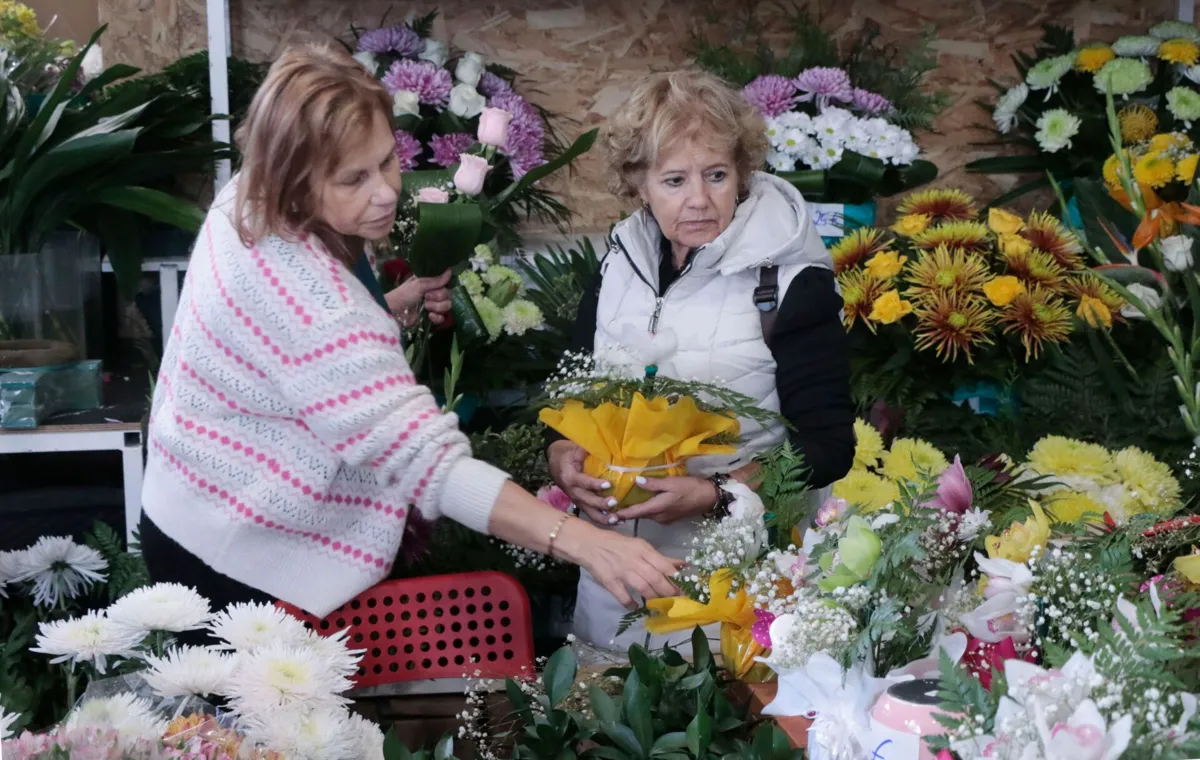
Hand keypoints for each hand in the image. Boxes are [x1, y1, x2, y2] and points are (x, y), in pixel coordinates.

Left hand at [385, 269, 452, 325]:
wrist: (395, 311)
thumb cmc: (405, 294)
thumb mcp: (419, 284)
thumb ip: (436, 280)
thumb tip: (450, 271)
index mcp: (431, 283)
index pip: (446, 284)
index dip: (443, 287)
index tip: (435, 288)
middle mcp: (434, 294)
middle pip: (448, 295)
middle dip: (438, 297)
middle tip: (426, 297)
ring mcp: (434, 306)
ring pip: (447, 306)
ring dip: (437, 306)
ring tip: (426, 306)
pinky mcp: (432, 318)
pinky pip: (443, 318)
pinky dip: (437, 318)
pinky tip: (429, 316)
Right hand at [548, 440, 617, 524]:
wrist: (555, 464)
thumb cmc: (567, 455)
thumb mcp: (573, 450)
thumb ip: (583, 449)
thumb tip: (597, 445)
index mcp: (569, 477)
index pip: (582, 482)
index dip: (594, 484)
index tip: (608, 484)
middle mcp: (572, 491)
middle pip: (586, 500)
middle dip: (600, 503)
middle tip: (615, 502)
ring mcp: (577, 500)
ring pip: (589, 512)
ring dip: (603, 517)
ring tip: (617, 519)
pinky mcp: (581, 505)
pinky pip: (592, 514)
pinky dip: (603, 519)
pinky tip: (617, 521)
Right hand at [553, 518, 682, 608]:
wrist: (590, 544)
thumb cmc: (618, 545)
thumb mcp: (640, 546)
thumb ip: (660, 557)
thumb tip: (682, 565)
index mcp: (643, 549)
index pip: (664, 565)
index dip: (676, 578)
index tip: (686, 588)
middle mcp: (634, 560)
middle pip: (656, 578)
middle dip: (668, 592)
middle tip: (676, 601)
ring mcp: (622, 572)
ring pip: (643, 588)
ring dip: (654, 598)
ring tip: (660, 605)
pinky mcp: (610, 582)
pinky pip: (624, 597)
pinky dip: (631, 604)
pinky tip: (637, 607)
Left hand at [615, 475, 717, 524]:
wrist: (709, 498)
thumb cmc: (690, 488)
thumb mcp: (671, 483)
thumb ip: (653, 484)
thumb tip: (636, 481)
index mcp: (657, 508)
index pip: (635, 513)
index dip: (621, 514)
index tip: (608, 515)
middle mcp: (658, 517)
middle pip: (638, 515)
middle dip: (625, 512)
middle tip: (610, 507)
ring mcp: (664, 519)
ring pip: (646, 515)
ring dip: (635, 511)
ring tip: (623, 504)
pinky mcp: (669, 518)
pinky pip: (653, 514)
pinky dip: (645, 510)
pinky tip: (642, 502)